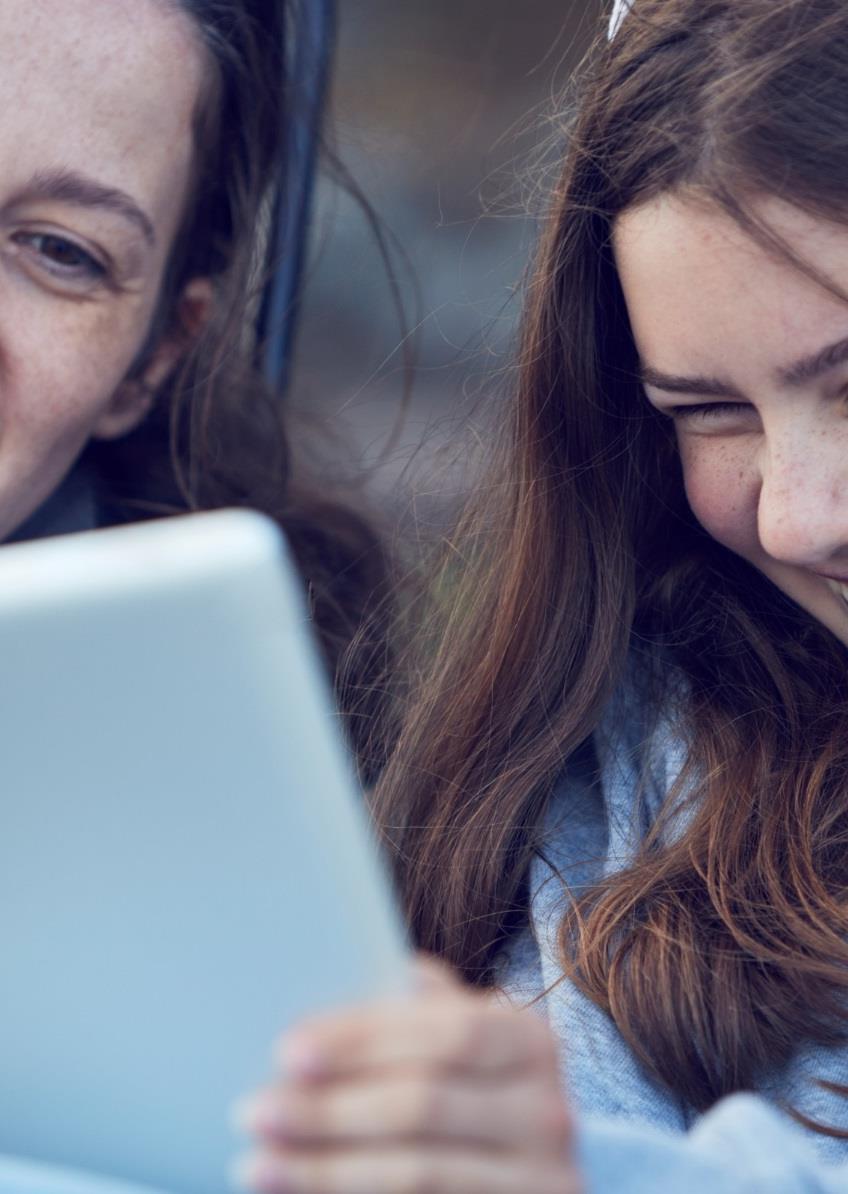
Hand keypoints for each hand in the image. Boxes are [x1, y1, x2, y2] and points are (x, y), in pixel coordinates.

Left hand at [232, 953, 582, 1193]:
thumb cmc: (476, 1094)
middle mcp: (548, 1111)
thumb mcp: (468, 1043)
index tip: (286, 1050)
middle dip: (328, 1108)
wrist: (532, 1179)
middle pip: (424, 1104)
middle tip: (250, 1109)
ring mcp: (542, 1180)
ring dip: (324, 1169)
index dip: (365, 1039)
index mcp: (531, 1041)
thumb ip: (424, 1010)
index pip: (446, 1032)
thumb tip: (365, 968)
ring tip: (255, 1161)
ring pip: (417, 1173)